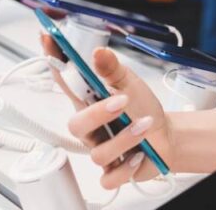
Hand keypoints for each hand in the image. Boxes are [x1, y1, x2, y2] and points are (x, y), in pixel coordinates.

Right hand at [41, 35, 173, 187]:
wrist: (167, 137)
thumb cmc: (143, 108)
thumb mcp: (131, 83)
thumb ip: (113, 69)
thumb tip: (99, 52)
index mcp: (90, 101)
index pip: (65, 81)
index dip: (53, 60)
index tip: (48, 38)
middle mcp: (91, 128)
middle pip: (75, 124)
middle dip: (97, 113)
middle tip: (122, 100)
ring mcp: (100, 150)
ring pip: (97, 151)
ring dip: (125, 137)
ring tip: (145, 125)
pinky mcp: (113, 171)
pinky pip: (110, 177)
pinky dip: (126, 167)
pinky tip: (140, 154)